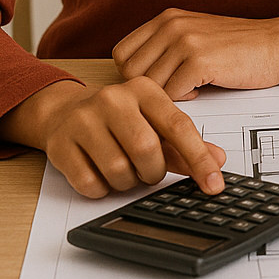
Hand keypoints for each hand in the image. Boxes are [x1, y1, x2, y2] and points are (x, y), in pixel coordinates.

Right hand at [0, 77, 226, 197]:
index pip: (178, 126)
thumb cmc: (118, 119)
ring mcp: (83, 120)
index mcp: (144, 89)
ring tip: (124, 170)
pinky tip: (101, 174)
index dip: (199, 159)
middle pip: (146, 150)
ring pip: (118, 170)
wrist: (64, 110)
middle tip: (148, 171)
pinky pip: (90, 184)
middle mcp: (113, 99)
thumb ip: (185, 143)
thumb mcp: (153, 122)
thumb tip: (218, 160)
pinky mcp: (61, 144)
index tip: (214, 184)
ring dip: (127, 182)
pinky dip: (102, 189)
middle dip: (153, 172)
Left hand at [113, 8, 278, 99]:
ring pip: (150, 86)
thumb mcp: (196, 34)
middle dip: (147, 91)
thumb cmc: (240, 46)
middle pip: (130, 73)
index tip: (157, 83)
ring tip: (189, 90)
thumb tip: (134, 78)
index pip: (122, 54)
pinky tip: (202, 90)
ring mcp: (185, 42)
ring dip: (167, 97)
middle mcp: (172, 25)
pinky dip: (185, 100)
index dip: (134, 76)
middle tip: (172, 92)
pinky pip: (172, 94)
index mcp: (168, 18)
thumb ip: (166, 47)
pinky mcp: (200, 61)